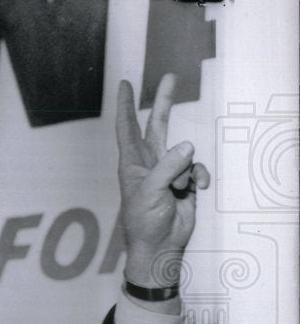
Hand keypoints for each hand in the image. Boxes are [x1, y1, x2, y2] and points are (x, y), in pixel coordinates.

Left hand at [116, 74, 210, 287]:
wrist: (160, 246)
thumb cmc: (145, 221)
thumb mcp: (152, 192)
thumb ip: (168, 167)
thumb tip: (187, 146)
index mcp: (132, 163)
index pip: (127, 127)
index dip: (126, 105)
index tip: (124, 84)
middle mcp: (149, 162)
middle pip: (157, 125)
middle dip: (164, 102)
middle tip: (170, 76)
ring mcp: (168, 171)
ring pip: (184, 152)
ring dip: (186, 170)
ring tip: (178, 189)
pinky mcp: (184, 181)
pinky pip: (197, 169)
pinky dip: (198, 177)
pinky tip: (194, 190)